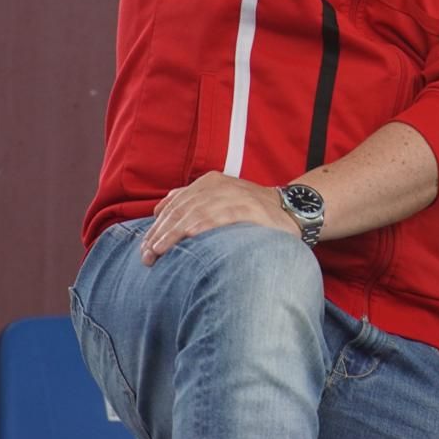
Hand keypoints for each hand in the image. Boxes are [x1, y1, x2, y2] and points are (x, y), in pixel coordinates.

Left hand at [139, 171, 298, 265]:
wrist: (293, 211)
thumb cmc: (252, 212)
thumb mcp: (220, 200)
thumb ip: (193, 200)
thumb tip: (162, 206)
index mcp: (209, 182)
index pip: (175, 203)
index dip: (158, 225)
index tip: (146, 247)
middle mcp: (220, 186)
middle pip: (182, 209)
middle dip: (161, 233)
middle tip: (147, 256)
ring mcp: (236, 196)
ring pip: (197, 212)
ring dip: (175, 233)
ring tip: (159, 251)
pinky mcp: (251, 208)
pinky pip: (222, 215)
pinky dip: (204, 224)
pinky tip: (190, 236)